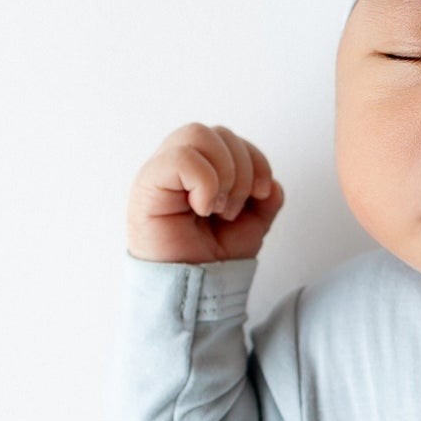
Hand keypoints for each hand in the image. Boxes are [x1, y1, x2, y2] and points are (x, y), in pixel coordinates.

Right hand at [126, 122, 286, 263]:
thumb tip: (272, 183)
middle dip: (242, 169)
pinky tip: (202, 208)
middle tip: (233, 208)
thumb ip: (265, 199)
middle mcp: (180, 164)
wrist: (195, 289)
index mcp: (202, 168)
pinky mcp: (148, 183)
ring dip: (223, 174)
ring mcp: (162, 172)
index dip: (256, 160)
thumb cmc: (213, 257)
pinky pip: (180, 157)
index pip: (231, 138)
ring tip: (218, 208)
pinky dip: (204, 181)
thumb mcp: (252, 224)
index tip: (262, 193)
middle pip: (218, 132)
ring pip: (198, 133)